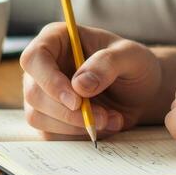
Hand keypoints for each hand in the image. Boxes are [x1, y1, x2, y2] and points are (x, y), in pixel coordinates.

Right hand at [20, 23, 164, 136]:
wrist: (141, 91)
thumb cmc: (134, 64)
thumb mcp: (131, 56)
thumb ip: (108, 63)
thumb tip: (79, 85)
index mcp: (57, 39)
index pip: (34, 57)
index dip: (49, 80)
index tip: (76, 100)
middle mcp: (44, 66)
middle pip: (34, 93)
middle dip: (68, 112)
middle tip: (103, 116)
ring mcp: (43, 93)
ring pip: (38, 116)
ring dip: (75, 125)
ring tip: (110, 118)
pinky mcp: (49, 117)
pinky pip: (50, 134)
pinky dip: (78, 135)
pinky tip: (105, 125)